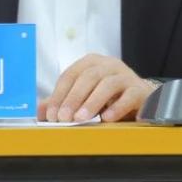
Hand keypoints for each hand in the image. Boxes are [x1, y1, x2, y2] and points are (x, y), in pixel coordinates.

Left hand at [39, 54, 157, 122]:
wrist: (141, 97)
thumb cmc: (108, 96)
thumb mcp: (84, 96)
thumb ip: (63, 101)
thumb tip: (40, 111)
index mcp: (90, 63)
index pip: (70, 75)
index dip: (59, 94)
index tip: (51, 114)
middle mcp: (108, 64)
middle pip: (88, 77)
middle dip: (73, 98)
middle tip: (63, 117)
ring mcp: (125, 75)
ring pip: (108, 84)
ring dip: (92, 102)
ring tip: (81, 118)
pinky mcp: (139, 89)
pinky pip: (129, 96)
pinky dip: (118, 107)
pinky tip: (107, 119)